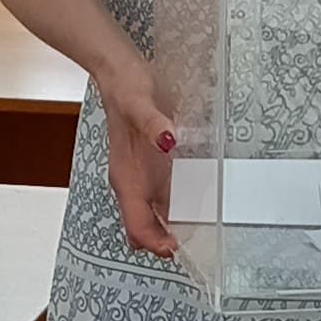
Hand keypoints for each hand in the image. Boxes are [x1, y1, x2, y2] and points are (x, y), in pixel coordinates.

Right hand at [96, 40, 178, 259]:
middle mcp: (131, 184)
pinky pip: (160, 199)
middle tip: (196, 241)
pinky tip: (196, 202)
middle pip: (142, 229)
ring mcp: (139, 178)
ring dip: (170, 228)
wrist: (118, 73)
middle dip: (163, 242)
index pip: (137, 226)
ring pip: (151, 218)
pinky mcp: (148, 169)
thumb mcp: (142, 102)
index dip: (156, 242)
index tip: (179, 246)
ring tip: (201, 229)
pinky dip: (175, 209)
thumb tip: (167, 140)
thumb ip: (154, 123)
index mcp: (126, 178)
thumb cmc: (127, 89)